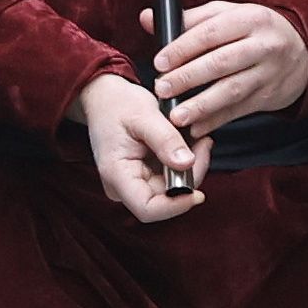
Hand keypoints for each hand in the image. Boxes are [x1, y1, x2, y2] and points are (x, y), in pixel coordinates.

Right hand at [74, 73, 208, 222]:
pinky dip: (185, 164)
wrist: (104, 98)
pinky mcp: (144, 178)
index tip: (198, 193)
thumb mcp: (143, 114)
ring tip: (198, 141)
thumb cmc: (117, 104)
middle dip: (190, 176)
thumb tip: (186, 163)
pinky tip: (191, 145)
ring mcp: (133, 184)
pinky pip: (171, 180)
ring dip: (191, 169)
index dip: (175, 206)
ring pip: (172, 191)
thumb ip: (165, 139)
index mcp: (116, 174)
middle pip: (165, 200)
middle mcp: (123, 186)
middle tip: (203, 145)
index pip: (147, 209)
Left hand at [154, 0, 307, 134]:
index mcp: (249, 19)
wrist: (304, 51)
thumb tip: (148, 18)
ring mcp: (268, 73)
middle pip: (222, 62)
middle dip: (188, 78)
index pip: (212, 32)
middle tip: (161, 89)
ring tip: (176, 116)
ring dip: (202, 105)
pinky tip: (196, 128)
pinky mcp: (269, 97)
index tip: (159, 62)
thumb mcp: (227, 15)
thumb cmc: (254, 30)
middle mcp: (262, 45)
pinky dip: (216, 120)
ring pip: (232, 90)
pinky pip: (239, 111)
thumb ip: (188, 19)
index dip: (183, 48)